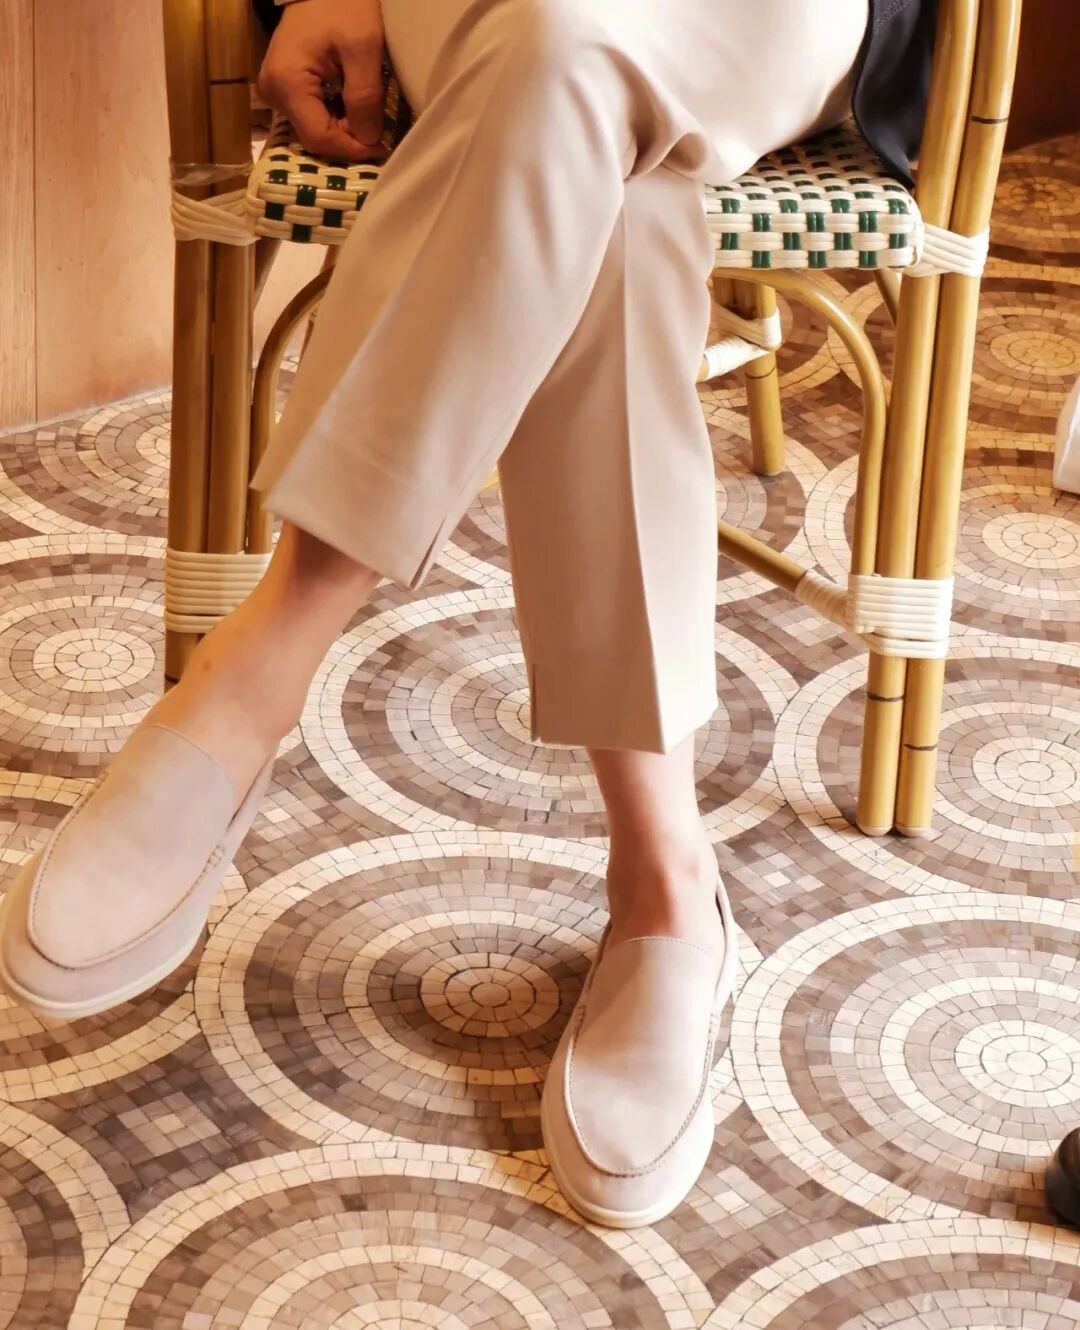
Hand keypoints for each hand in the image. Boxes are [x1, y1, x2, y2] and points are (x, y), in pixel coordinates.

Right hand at [257, 0, 386, 160]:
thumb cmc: (343, 5)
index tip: (382, 147)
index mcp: (287, 83)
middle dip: (348, 140)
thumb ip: (365, 96)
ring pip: (313, 130)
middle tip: (378, 131)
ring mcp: (274, 91)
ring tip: (368, 117)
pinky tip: (352, 108)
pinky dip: (334, 118)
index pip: (319, 137)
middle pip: (314, 137)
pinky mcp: (282, 87)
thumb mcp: (363, 47)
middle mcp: (272, 93)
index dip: (352, 149)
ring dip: (343, 130)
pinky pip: (310, 116)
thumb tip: (368, 140)